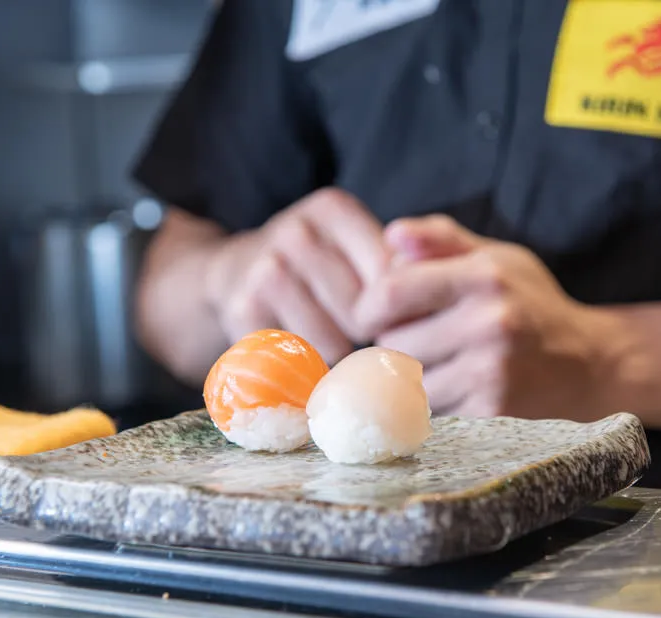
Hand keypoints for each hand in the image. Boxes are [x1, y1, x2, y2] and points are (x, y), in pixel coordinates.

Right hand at [206, 188, 388, 363]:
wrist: (233, 271)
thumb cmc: (314, 262)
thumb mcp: (352, 241)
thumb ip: (393, 260)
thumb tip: (427, 292)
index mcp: (332, 209)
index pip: (390, 273)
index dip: (396, 302)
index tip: (388, 308)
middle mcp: (296, 233)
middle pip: (364, 310)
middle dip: (367, 328)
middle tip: (355, 324)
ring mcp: (267, 271)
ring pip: (336, 340)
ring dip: (341, 350)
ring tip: (329, 334)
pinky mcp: (244, 311)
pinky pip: (302, 358)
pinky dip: (308, 364)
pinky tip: (301, 345)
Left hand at [356, 216, 614, 418]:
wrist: (591, 365)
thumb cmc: (532, 304)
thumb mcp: (497, 257)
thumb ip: (441, 239)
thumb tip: (391, 233)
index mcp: (486, 275)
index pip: (391, 292)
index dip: (368, 308)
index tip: (373, 316)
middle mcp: (490, 322)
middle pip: (392, 340)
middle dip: (393, 342)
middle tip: (419, 341)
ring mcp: (492, 371)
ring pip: (407, 381)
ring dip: (410, 377)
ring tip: (441, 364)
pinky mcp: (492, 411)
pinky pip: (430, 409)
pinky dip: (432, 402)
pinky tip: (458, 387)